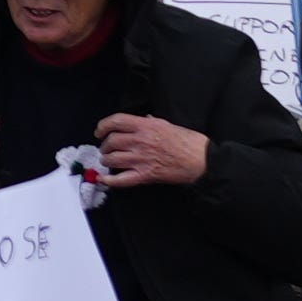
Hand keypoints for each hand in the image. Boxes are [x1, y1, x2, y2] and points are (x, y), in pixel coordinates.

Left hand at [88, 114, 207, 190]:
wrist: (202, 160)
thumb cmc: (189, 141)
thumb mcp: (168, 124)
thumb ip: (152, 122)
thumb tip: (143, 119)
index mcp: (146, 126)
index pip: (116, 121)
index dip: (103, 126)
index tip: (99, 132)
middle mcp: (140, 141)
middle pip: (111, 141)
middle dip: (105, 146)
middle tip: (106, 149)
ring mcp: (142, 159)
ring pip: (112, 159)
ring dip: (106, 161)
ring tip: (107, 161)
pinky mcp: (146, 175)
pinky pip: (121, 180)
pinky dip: (109, 181)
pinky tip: (103, 179)